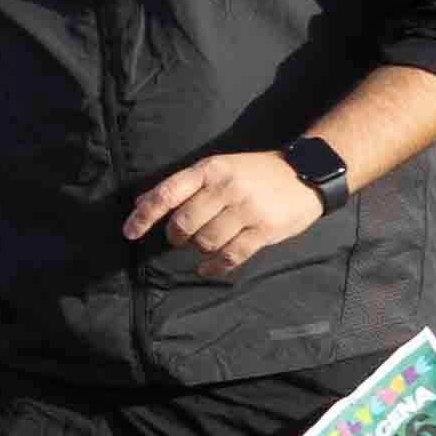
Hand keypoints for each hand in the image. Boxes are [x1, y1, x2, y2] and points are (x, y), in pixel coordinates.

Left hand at [125, 149, 330, 278]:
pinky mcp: (265, 229)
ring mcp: (247, 209)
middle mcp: (226, 188)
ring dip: (199, 249)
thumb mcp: (217, 168)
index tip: (129, 233)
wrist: (305, 174)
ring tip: (205, 244)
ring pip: (206, 242)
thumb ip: (181, 186)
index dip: (143, 216)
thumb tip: (141, 202)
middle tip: (180, 237)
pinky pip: (230, 256)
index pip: (166, 194)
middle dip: (176, 236)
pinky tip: (208, 268)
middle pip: (184, 223)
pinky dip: (214, 267)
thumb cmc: (253, 173)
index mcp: (209, 170)